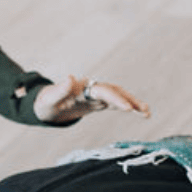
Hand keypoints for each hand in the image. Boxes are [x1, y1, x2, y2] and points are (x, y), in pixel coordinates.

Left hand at [34, 75, 149, 123]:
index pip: (103, 91)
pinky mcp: (97, 102)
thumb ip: (60, 89)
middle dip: (129, 100)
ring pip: (118, 97)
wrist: (45, 105)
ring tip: (147, 113)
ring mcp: (96, 95)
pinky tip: (140, 114)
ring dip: (132, 103)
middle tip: (143, 111)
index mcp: (82, 86)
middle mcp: (92, 88)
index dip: (115, 98)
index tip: (127, 108)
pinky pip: (115, 104)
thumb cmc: (45, 103)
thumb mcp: (49, 98)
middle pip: (114, 92)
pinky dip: (127, 107)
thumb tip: (69, 77)